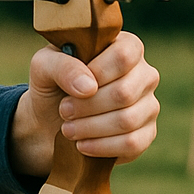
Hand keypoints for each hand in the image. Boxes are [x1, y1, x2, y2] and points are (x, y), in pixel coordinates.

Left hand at [10, 32, 159, 177]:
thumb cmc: (52, 85)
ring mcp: (148, 104)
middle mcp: (144, 74)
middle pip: (124, 92)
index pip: (124, 56)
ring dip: (90, 128)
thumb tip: (89, 87)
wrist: (50, 120)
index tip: (73, 88)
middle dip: (87, 106)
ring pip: (127, 120)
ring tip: (68, 129)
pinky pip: (133, 143)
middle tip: (64, 111)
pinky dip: (101, 147)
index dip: (97, 74)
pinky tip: (82, 145)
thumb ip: (63, 66)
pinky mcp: (146, 133)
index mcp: (125, 47)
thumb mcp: (45, 66)